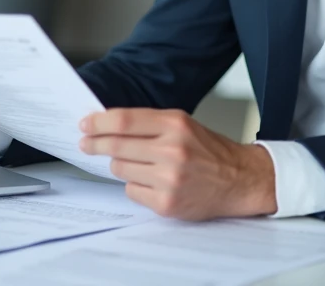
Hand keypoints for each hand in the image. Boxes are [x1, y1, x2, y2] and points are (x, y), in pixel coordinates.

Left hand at [79, 108, 276, 219]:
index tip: (85, 124)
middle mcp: (172, 150)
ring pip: (120, 170)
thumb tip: (108, 125)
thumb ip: (149, 124)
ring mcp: (169, 179)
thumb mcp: (183, 125)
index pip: (124, 121)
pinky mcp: (166, 203)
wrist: (239, 180)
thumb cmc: (209, 151)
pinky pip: (131, 191)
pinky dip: (135, 185)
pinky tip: (152, 182)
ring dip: (120, 166)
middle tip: (86, 143)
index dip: (99, 122)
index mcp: (175, 124)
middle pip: (116, 146)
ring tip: (138, 164)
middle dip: (96, 144)